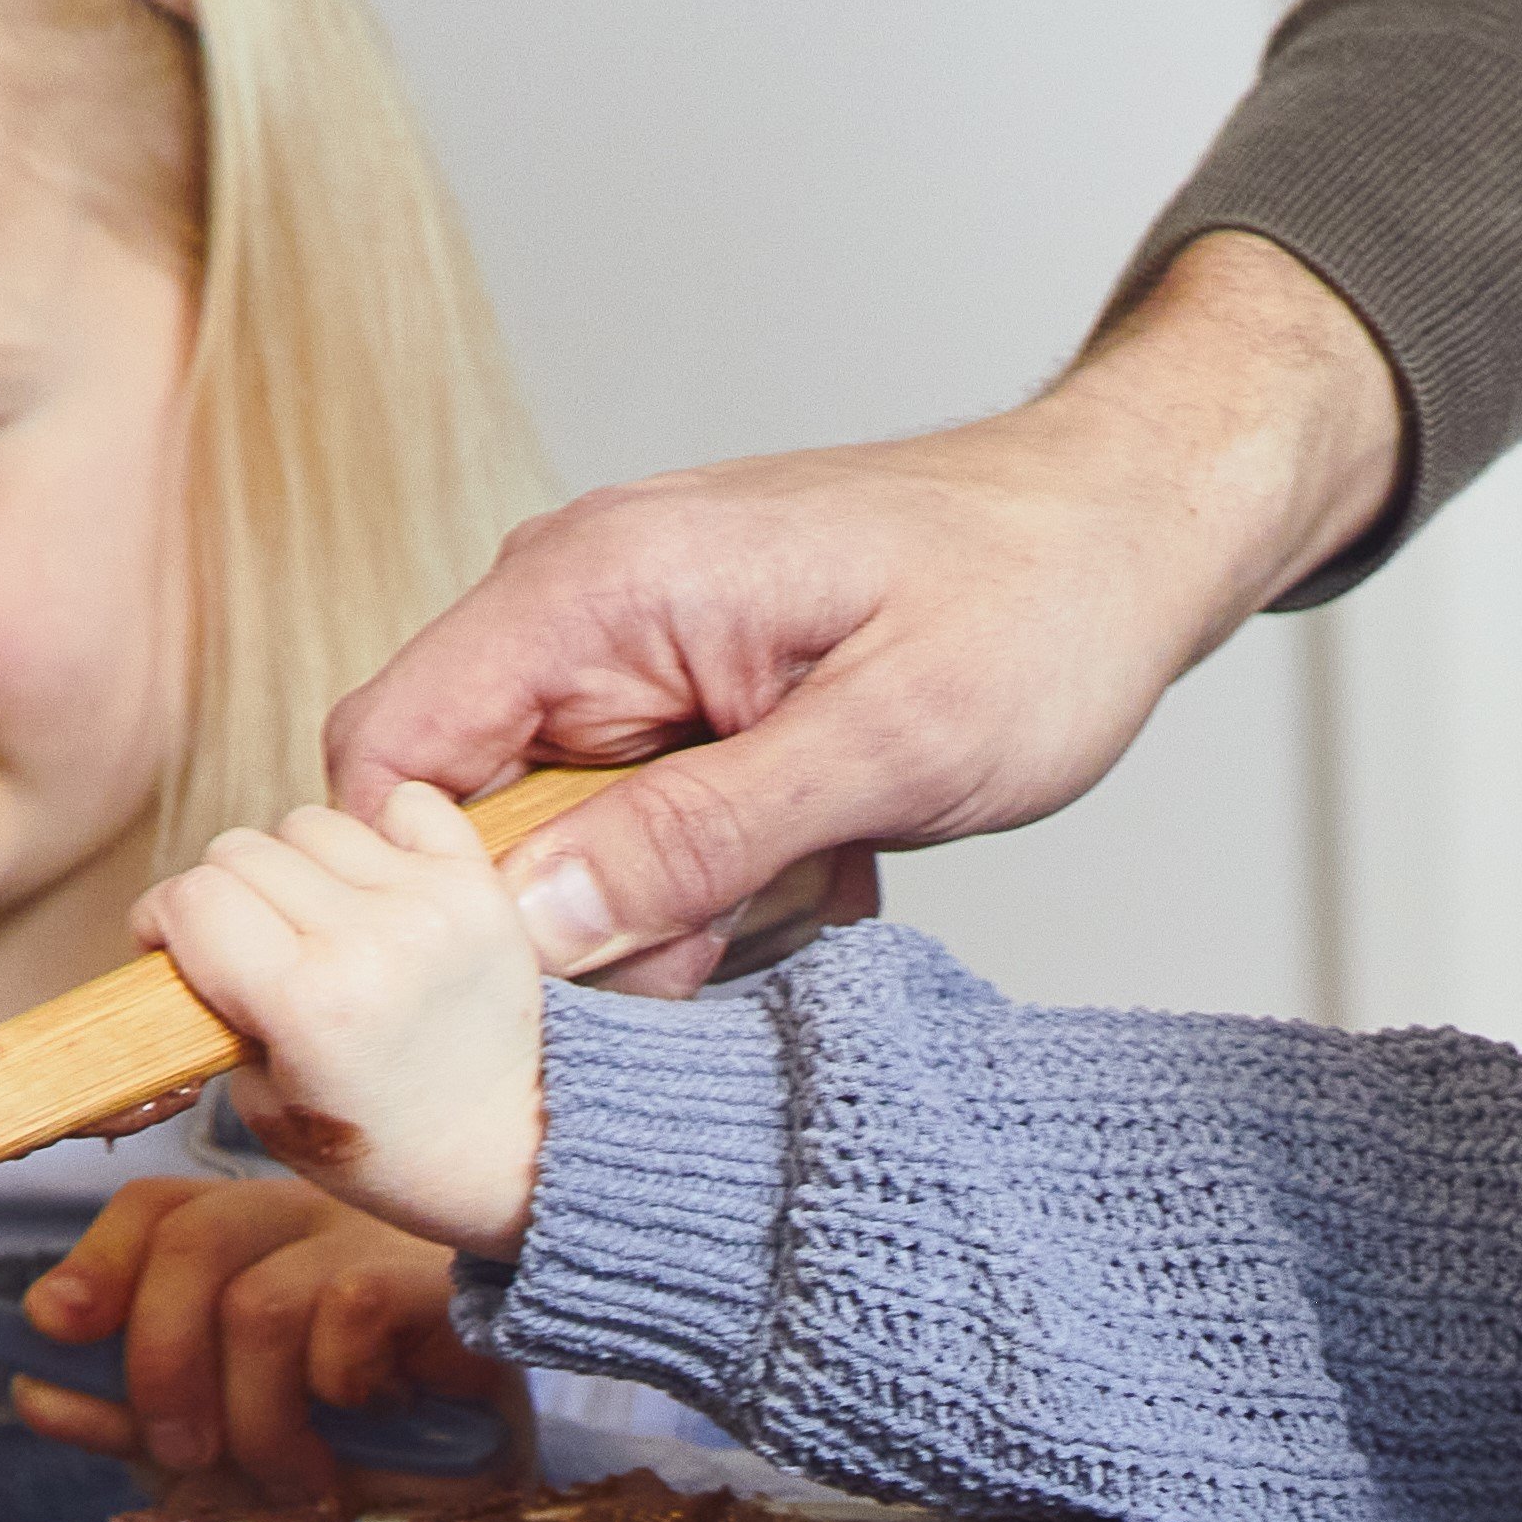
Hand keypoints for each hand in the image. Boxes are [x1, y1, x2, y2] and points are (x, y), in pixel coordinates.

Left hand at [13, 1175, 526, 1513]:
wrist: (484, 1501)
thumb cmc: (354, 1463)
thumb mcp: (220, 1451)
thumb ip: (132, 1418)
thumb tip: (35, 1389)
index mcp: (253, 1246)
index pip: (158, 1209)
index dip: (98, 1261)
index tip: (52, 1329)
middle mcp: (310, 1225)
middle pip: (192, 1236)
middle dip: (161, 1360)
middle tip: (185, 1449)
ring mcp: (377, 1246)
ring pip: (258, 1300)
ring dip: (256, 1414)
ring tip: (293, 1471)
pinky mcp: (439, 1286)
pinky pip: (343, 1312)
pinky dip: (334, 1390)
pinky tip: (369, 1421)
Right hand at [134, 781, 556, 1254]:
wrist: (513, 1145)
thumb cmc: (386, 1143)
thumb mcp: (264, 1103)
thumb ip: (216, 1007)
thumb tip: (192, 935)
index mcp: (309, 1002)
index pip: (194, 899)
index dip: (165, 919)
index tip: (174, 946)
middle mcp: (371, 938)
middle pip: (242, 851)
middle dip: (225, 896)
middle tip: (250, 946)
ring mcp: (430, 903)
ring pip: (311, 823)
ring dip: (299, 865)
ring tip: (320, 921)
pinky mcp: (479, 884)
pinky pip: (407, 804)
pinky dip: (384, 832)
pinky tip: (382, 885)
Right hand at [327, 233, 1400, 990]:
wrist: (1132, 530)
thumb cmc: (1040, 600)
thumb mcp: (888, 743)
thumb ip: (701, 834)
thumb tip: (535, 923)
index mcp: (594, 587)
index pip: (389, 757)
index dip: (428, 897)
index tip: (533, 990)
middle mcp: (579, 608)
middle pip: (470, 824)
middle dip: (584, 925)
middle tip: (735, 942)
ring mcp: (628, 654)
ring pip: (562, 847)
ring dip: (674, 908)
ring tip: (814, 885)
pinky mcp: (679, 698)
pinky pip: (636, 830)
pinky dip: (719, 878)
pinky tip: (826, 865)